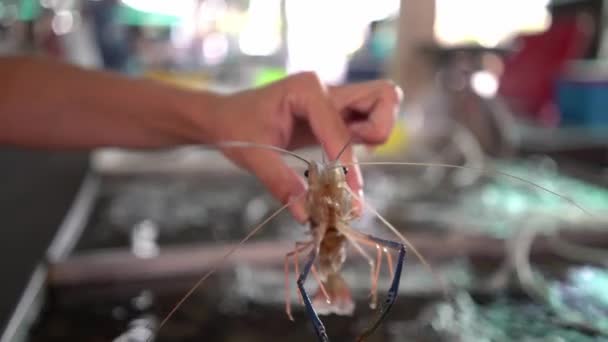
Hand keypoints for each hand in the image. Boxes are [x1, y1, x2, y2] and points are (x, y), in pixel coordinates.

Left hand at [202, 72, 401, 221]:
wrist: (224, 118)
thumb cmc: (235, 128)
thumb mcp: (252, 156)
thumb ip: (281, 183)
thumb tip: (305, 214)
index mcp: (307, 89)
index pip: (341, 127)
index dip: (346, 162)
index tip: (346, 195)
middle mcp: (328, 90)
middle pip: (383, 97)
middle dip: (381, 129)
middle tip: (361, 157)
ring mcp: (335, 101)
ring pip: (381, 106)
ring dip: (377, 136)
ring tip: (348, 165)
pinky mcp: (336, 117)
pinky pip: (367, 124)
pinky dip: (365, 146)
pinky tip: (342, 168)